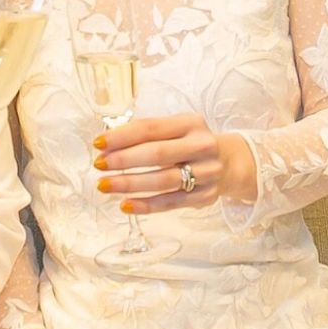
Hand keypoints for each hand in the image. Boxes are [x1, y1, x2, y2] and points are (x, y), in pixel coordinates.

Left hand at [93, 115, 256, 213]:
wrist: (229, 162)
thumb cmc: (189, 142)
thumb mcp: (175, 128)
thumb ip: (147, 133)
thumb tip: (107, 144)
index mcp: (190, 123)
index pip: (151, 128)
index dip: (122, 136)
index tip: (98, 143)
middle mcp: (201, 146)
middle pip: (157, 154)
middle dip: (124, 160)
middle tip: (98, 165)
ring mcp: (206, 173)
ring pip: (163, 181)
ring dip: (130, 184)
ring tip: (104, 186)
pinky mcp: (205, 196)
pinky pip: (171, 203)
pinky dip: (146, 205)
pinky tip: (125, 205)